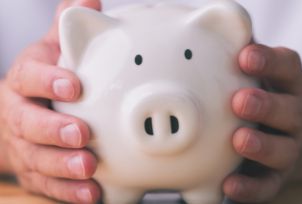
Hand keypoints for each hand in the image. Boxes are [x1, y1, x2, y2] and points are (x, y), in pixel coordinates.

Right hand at [0, 0, 101, 202]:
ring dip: (63, 167)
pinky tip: (92, 195)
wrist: (21, 115)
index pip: (28, 76)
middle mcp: (20, 116)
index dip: (47, 80)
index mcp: (25, 82)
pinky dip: (68, 192)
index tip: (74, 84)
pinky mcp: (36, 173)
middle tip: (81, 135)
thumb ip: (67, 32)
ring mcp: (26, 147)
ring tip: (88, 170)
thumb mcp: (52, 53)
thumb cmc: (44, 83)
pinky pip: (48, 185)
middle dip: (54, 130)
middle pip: (30, 124)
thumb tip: (89, 2)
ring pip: (38, 159)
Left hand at [223, 44, 301, 202]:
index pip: (287, 68)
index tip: (244, 56)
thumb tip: (209, 37)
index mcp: (287, 86)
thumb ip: (237, 61)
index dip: (269, 61)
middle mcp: (293, 116)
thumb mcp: (254, 76)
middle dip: (265, 106)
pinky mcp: (276, 176)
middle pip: (289, 111)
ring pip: (282, 150)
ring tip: (239, 140)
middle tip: (240, 101)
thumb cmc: (259, 98)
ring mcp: (288, 148)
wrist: (282, 136)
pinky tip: (229, 184)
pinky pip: (267, 185)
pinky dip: (250, 187)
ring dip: (261, 146)